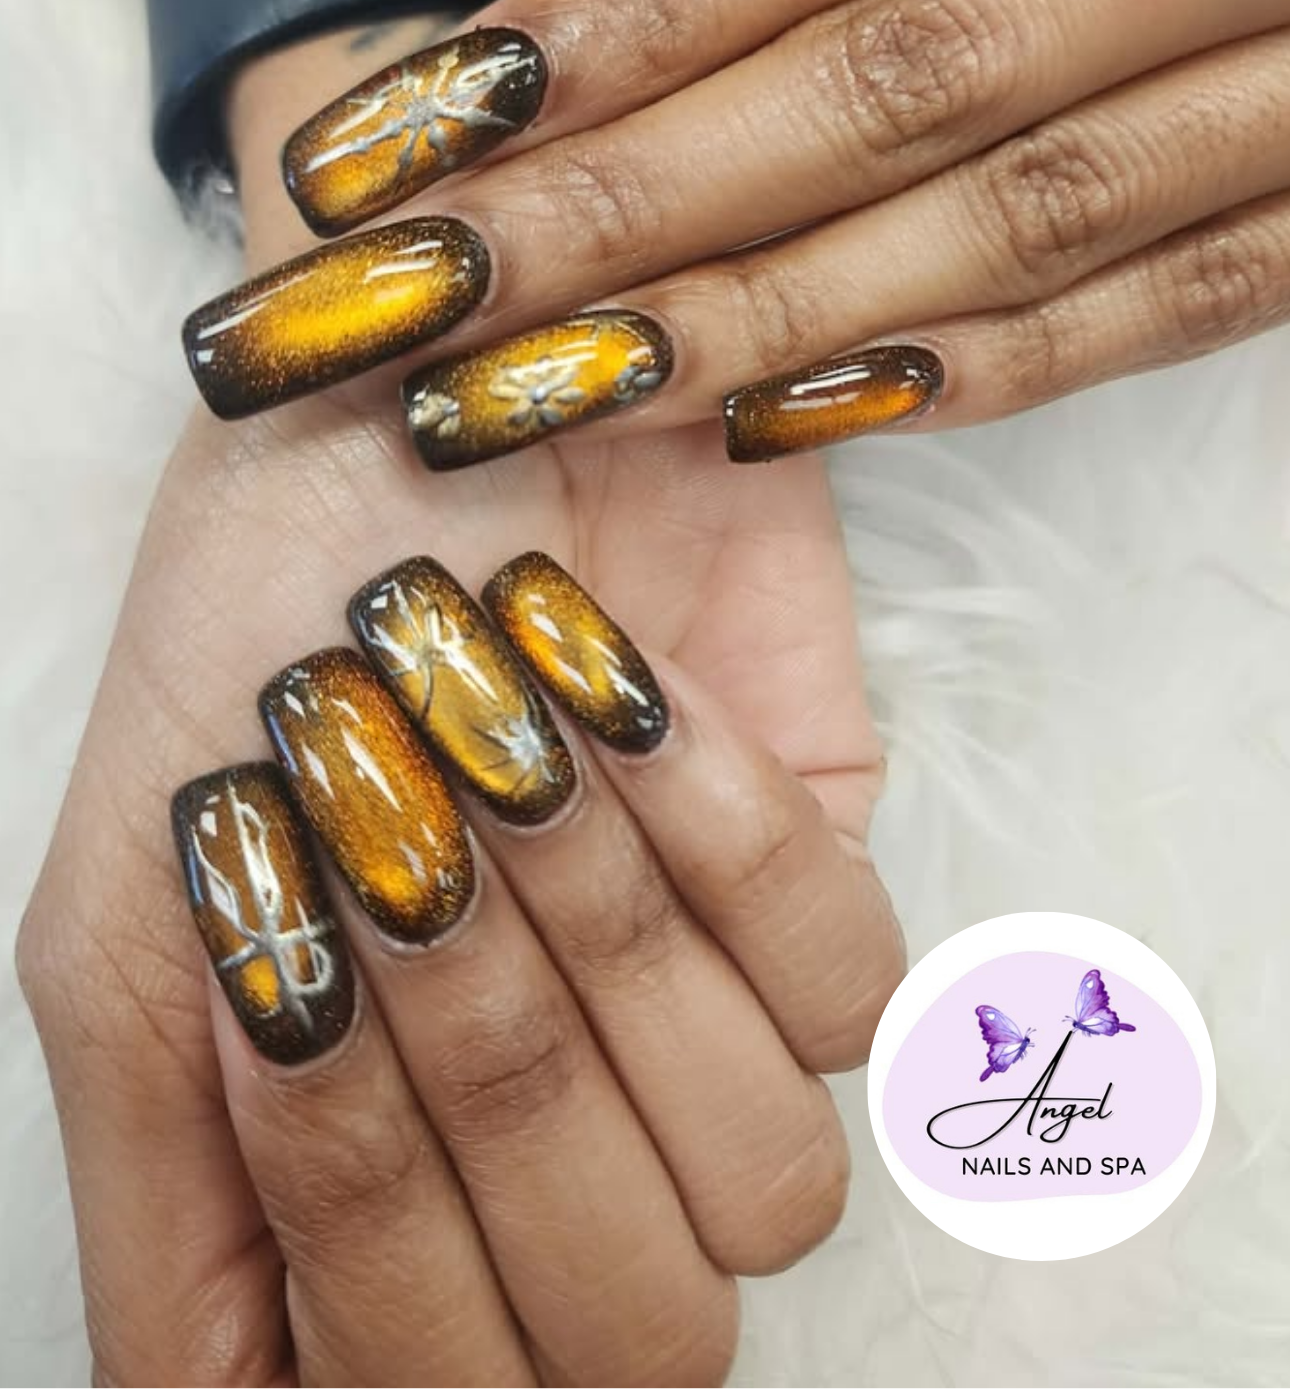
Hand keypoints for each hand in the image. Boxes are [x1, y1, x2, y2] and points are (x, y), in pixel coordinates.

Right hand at [18, 368, 898, 1384]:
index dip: (401, 1311)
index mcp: (391, 1184)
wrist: (421, 394)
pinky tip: (629, 700)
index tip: (322, 1064)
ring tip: (512, 769)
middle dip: (505, 1103)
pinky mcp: (827, 883)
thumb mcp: (123, 943)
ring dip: (610, 953)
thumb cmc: (249, 640)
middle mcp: (564, 1136)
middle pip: (635, 1339)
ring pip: (768, 1188)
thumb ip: (176, 1220)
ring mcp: (707, 1021)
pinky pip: (852, 987)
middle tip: (408, 888)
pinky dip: (724, 833)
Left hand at [294, 0, 1289, 464]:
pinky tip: (804, 407)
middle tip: (424, 302)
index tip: (443, 120)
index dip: (640, 21)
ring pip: (1019, 224)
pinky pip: (1177, 303)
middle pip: (901, 87)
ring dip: (763, 324)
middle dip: (636, 210)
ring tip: (548, 385)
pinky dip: (987, 366)